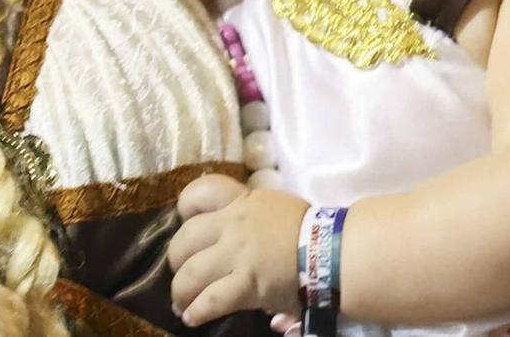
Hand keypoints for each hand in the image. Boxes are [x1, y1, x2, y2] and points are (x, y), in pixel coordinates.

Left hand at [169, 174, 306, 325]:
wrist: (333, 250)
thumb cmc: (309, 230)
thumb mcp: (275, 209)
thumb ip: (252, 220)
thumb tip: (232, 235)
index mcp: (241, 201)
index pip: (200, 192)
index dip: (186, 208)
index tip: (187, 221)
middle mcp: (233, 224)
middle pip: (185, 238)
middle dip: (176, 260)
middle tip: (182, 274)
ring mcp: (238, 254)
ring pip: (191, 272)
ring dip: (181, 291)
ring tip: (181, 304)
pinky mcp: (246, 284)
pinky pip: (212, 299)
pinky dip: (198, 310)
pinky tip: (192, 317)